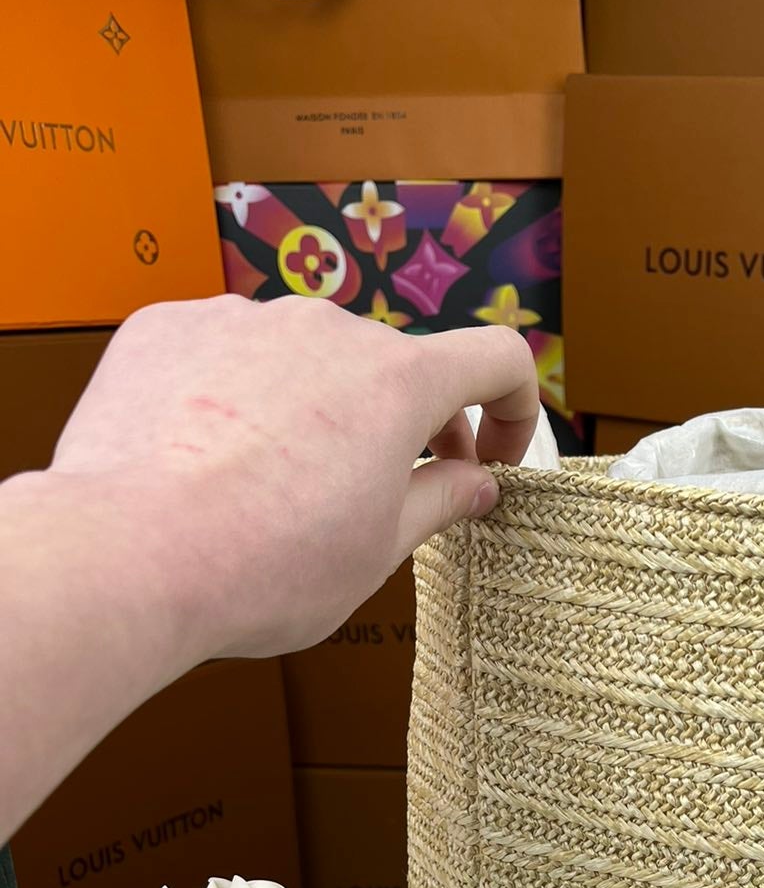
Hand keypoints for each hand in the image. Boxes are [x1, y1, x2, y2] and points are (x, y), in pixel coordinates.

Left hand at [48, 293, 539, 655]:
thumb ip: (438, 501)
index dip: (513, 409)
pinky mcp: (169, 328)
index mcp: (397, 382)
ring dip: (311, 413)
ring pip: (302, 361)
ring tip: (272, 491)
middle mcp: (326, 329)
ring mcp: (241, 319)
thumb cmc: (261, 567)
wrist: (127, 555)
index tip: (490, 459)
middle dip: (401, 427)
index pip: (497, 358)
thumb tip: (475, 482)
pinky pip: (224, 355)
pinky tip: (208, 465)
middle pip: (390, 368)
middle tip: (381, 498)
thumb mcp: (377, 551)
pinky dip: (233, 399)